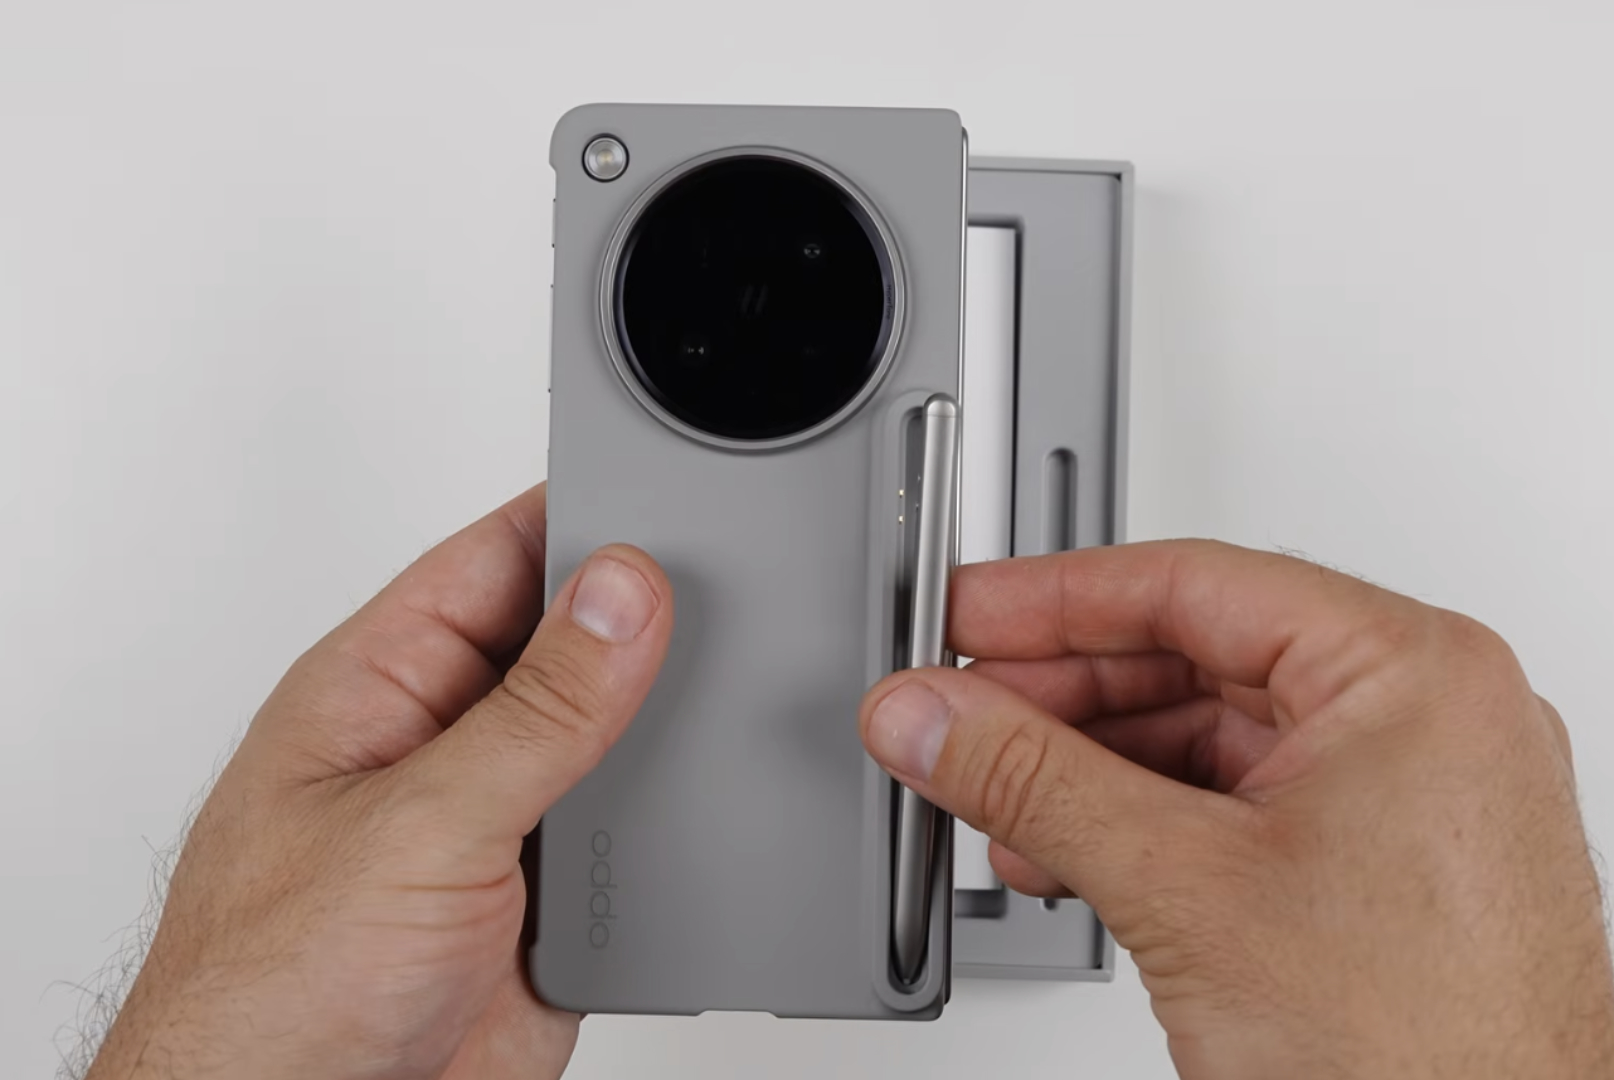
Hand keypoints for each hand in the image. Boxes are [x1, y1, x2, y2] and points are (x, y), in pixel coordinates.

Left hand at [87, 484, 673, 1079]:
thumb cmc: (269, 990)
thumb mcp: (417, 824)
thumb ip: (534, 711)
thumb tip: (620, 594)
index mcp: (385, 682)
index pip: (498, 554)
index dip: (583, 517)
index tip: (672, 499)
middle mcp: (448, 739)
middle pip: (571, 638)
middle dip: (644, 621)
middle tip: (726, 604)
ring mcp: (503, 818)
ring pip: (616, 733)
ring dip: (666, 728)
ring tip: (725, 704)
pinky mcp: (551, 897)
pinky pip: (639, 828)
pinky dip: (682, 821)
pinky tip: (707, 806)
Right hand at [860, 541, 1613, 1077]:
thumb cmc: (1427, 1061)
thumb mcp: (1183, 889)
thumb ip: (1031, 781)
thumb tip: (931, 715)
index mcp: (1411, 674)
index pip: (1191, 585)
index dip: (1052, 599)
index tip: (963, 617)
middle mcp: (1422, 720)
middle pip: (1192, 658)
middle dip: (1057, 698)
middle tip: (958, 713)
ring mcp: (1405, 797)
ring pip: (1204, 739)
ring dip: (1085, 769)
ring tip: (993, 794)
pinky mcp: (1378, 868)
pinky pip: (1233, 807)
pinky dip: (1140, 824)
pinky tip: (1063, 852)